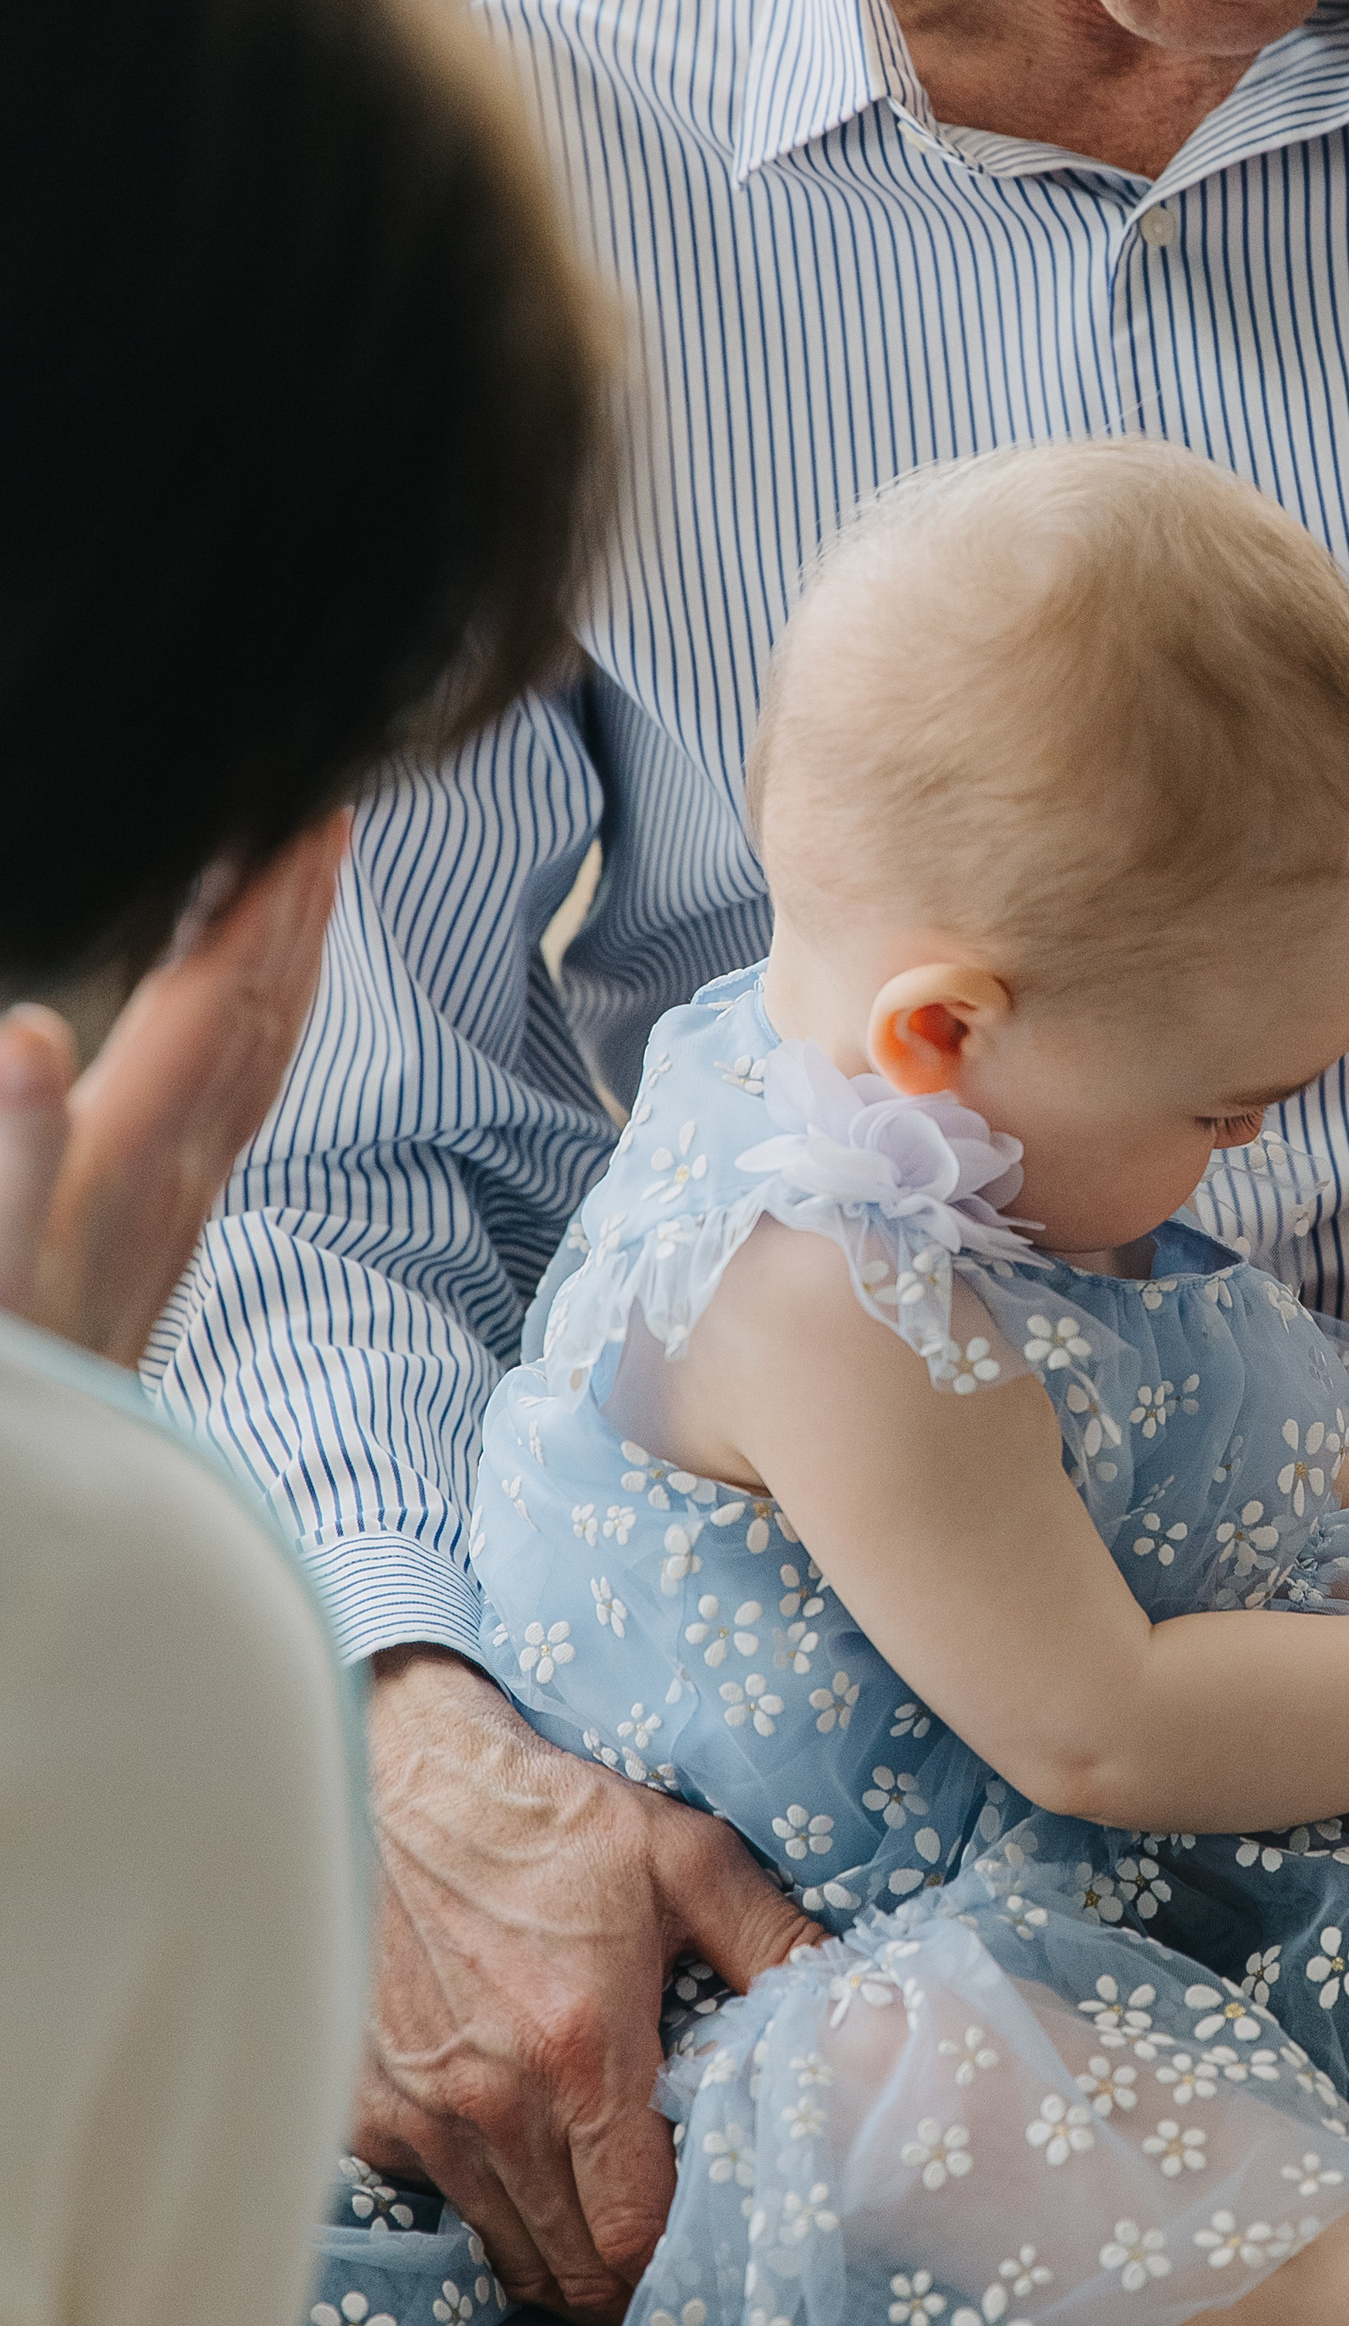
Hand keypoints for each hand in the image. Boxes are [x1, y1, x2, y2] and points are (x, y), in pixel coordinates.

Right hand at [0, 819, 348, 1365]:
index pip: (218, 1004)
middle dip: (300, 910)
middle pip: (265, 1018)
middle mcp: (174, 1179)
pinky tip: (245, 1028)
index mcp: (127, 1162)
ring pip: (261, 1062)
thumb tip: (28, 1036)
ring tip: (311, 886)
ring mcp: (174, 1211)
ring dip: (291, 965)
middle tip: (338, 812)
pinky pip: (233, 1107)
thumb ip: (2, 1154)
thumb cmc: (7, 1379)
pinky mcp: (159, 1241)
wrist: (29, 1514)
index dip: (262, 903)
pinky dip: (254, 1036)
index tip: (307, 812)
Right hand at [360, 1648, 822, 2325]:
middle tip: (673, 2254)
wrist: (401, 1781)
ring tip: (612, 2224)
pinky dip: (488, 2205)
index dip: (678, 2263)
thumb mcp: (686, 1858)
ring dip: (561, 2256)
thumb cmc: (553, 1819)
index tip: (713, 2240)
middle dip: (628, 2284)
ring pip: (504, 2252)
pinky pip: (440, 2202)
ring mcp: (420, 2118)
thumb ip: (775, 1943)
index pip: (632, 2237)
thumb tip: (856, 2005)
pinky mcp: (369, 2111)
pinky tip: (531, 2161)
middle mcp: (491, 2108)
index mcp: (580, 2056)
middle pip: (570, 2272)